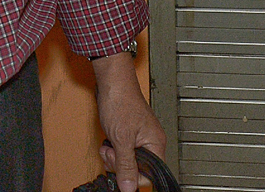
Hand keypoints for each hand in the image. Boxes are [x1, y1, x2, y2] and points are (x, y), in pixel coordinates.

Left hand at [92, 51, 165, 191]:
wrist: (111, 82)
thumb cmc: (120, 101)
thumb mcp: (121, 138)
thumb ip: (126, 165)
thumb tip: (128, 187)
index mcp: (155, 144)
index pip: (150, 175)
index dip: (133, 175)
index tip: (120, 168)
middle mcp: (150, 143)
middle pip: (137, 170)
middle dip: (120, 165)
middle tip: (113, 152)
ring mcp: (140, 139)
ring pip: (127, 162)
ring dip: (114, 157)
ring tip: (109, 144)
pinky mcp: (130, 136)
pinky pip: (122, 152)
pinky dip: (112, 150)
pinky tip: (108, 141)